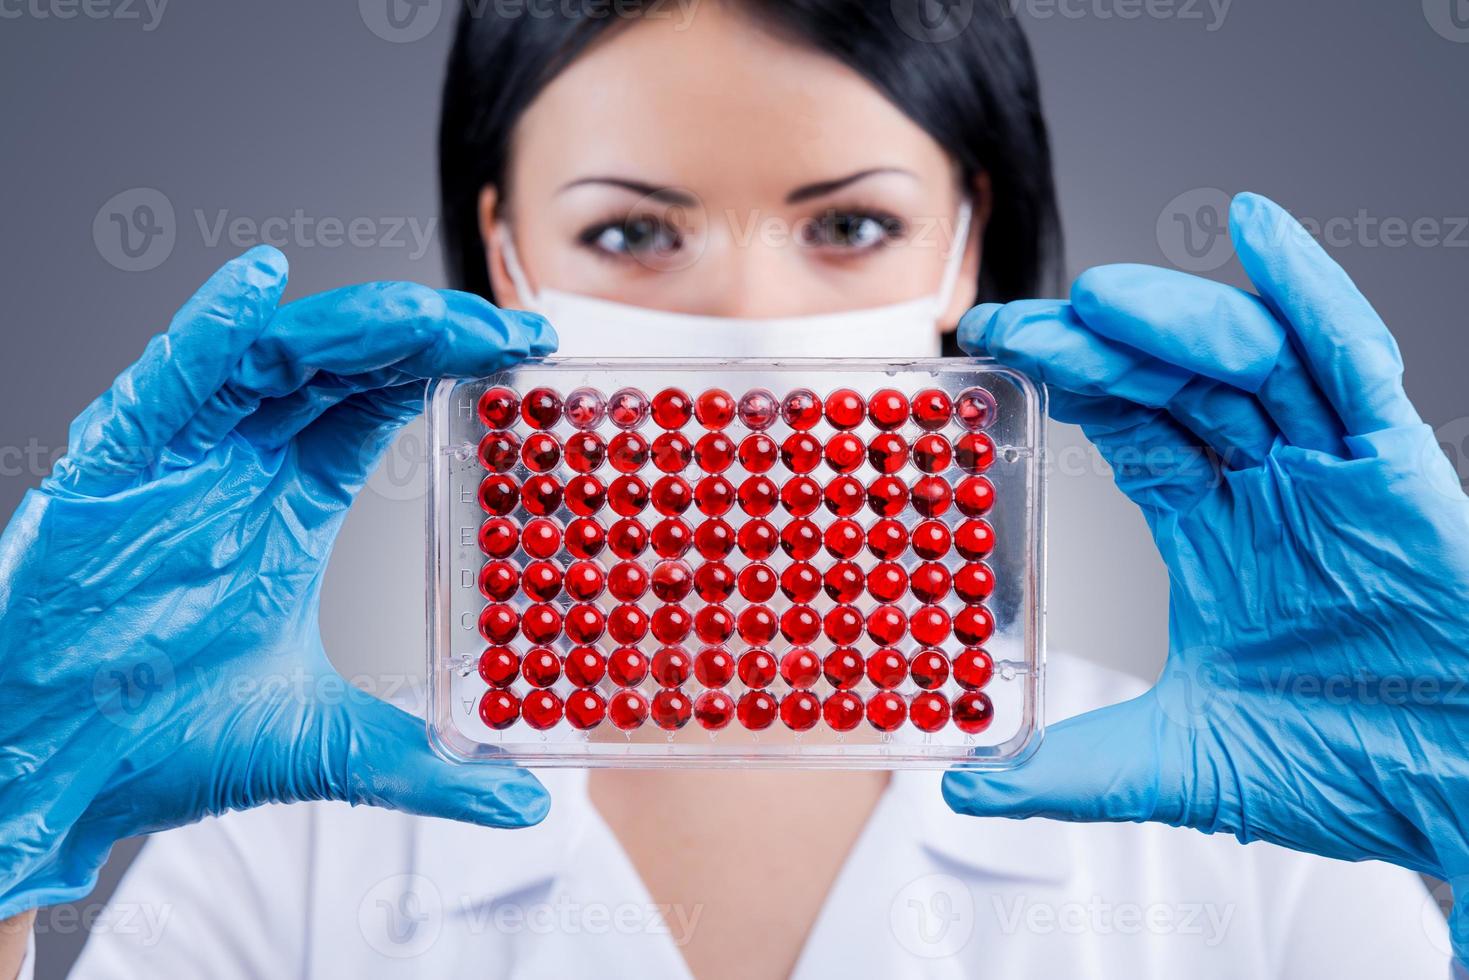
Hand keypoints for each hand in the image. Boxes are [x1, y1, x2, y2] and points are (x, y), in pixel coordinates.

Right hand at [0, 248, 555, 917]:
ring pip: (263, 361)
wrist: (48, 781)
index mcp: (284, 499)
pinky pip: (156, 391)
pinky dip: (202, 337)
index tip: (527, 351)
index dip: (447, 362)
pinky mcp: (102, 479)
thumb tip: (522, 800)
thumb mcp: (319, 742)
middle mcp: (233, 464)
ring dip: (346, 328)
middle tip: (506, 328)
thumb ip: (421, 763)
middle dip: (421, 333)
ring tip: (426, 316)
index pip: (377, 400)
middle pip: (337, 363)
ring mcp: (169, 463)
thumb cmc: (158, 743)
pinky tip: (256, 290)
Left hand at [944, 193, 1468, 957]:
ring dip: (1175, 318)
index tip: (997, 353)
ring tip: (1097, 297)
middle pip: (1178, 381)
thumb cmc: (1349, 772)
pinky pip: (1355, 365)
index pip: (1133, 428)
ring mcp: (1336, 472)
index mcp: (1220, 531)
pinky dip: (1311, 296)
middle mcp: (1274, 488)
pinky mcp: (1402, 471)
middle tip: (1020, 321)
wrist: (1462, 803)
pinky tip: (1258, 232)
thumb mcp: (1178, 765)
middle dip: (1098, 344)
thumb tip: (968, 788)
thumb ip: (1070, 771)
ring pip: (1253, 361)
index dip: (1071, 383)